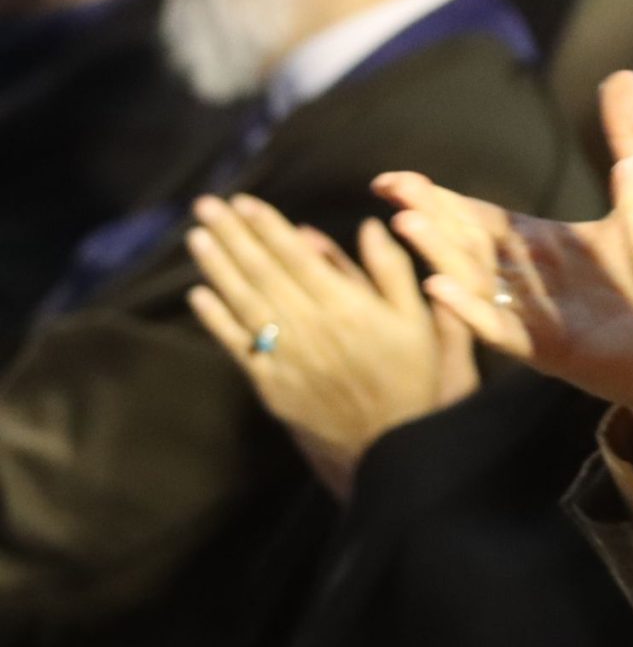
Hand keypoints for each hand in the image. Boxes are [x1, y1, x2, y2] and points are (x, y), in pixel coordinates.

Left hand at [186, 196, 476, 496]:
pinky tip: (199, 295)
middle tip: (206, 205)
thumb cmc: (415, 379)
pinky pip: (237, 344)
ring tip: (197, 237)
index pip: (296, 256)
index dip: (266, 226)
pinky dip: (216, 318)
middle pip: (262, 272)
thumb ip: (394, 272)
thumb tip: (370, 227)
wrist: (394, 445)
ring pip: (243, 302)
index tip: (243, 201)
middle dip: (232, 236)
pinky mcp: (271, 384)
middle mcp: (310, 325)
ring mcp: (285, 355)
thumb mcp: (422, 320)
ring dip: (217, 268)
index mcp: (347, 306)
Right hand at [375, 72, 632, 408]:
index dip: (438, 200)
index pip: (478, 221)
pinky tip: (441, 289)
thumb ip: (630, 144)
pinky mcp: (555, 350)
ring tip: (405, 226)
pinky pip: (505, 329)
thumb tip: (632, 75)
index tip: (391, 179)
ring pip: (477, 283)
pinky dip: (473, 309)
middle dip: (427, 217)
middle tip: (387, 189)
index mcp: (544, 249)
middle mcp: (532, 282)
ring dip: (440, 254)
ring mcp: (538, 316)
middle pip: (466, 246)